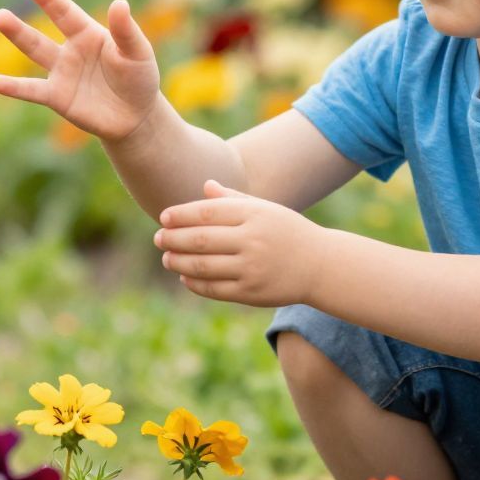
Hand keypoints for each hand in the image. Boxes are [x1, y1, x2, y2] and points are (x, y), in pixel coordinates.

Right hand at [0, 0, 162, 142]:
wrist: (136, 115)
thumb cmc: (139, 78)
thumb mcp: (137, 52)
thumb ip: (126, 31)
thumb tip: (119, 3)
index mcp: (88, 34)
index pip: (66, 13)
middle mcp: (70, 50)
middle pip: (41, 34)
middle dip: (21, 26)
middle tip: (0, 15)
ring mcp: (61, 73)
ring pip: (34, 54)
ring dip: (17, 40)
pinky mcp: (57, 97)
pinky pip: (32, 91)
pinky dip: (15, 88)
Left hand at [155, 180, 331, 308]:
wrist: (320, 266)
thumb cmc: (287, 232)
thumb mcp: (265, 209)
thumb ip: (233, 200)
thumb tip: (205, 186)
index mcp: (254, 214)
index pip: (206, 212)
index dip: (180, 215)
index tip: (164, 217)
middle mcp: (252, 240)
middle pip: (199, 239)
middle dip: (173, 239)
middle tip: (158, 238)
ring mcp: (251, 268)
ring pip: (202, 266)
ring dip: (178, 261)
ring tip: (166, 257)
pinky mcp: (251, 293)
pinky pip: (213, 288)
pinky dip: (194, 282)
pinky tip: (185, 275)